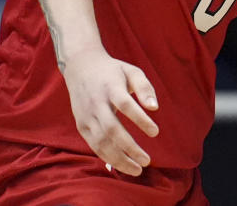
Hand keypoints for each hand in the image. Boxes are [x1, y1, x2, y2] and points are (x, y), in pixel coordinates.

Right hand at [62, 48, 159, 175]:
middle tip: (147, 161)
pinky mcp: (81, 125)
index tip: (156, 132)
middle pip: (112, 129)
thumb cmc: (113, 71)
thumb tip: (155, 108)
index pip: (126, 105)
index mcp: (111, 88)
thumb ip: (145, 88)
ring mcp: (86, 116)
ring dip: (119, 158)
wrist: (81, 67)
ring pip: (101, 142)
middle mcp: (96, 103)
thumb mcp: (132, 71)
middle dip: (129, 148)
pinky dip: (107, 157)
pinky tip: (121, 164)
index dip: (140, 120)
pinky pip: (94, 145)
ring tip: (137, 169)